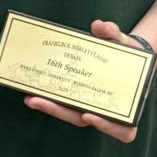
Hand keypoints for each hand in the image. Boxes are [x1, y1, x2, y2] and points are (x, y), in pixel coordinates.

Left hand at [24, 19, 139, 143]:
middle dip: (59, 112)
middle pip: (83, 120)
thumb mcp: (124, 42)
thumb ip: (113, 33)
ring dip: (49, 107)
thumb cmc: (127, 52)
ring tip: (29, 97)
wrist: (123, 52)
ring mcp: (88, 104)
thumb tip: (98, 26)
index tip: (87, 115)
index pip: (123, 130)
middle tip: (37, 100)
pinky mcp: (76, 96)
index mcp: (126, 105)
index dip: (106, 126)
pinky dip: (49, 96)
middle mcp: (106, 110)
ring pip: (69, 113)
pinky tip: (33, 87)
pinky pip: (63, 102)